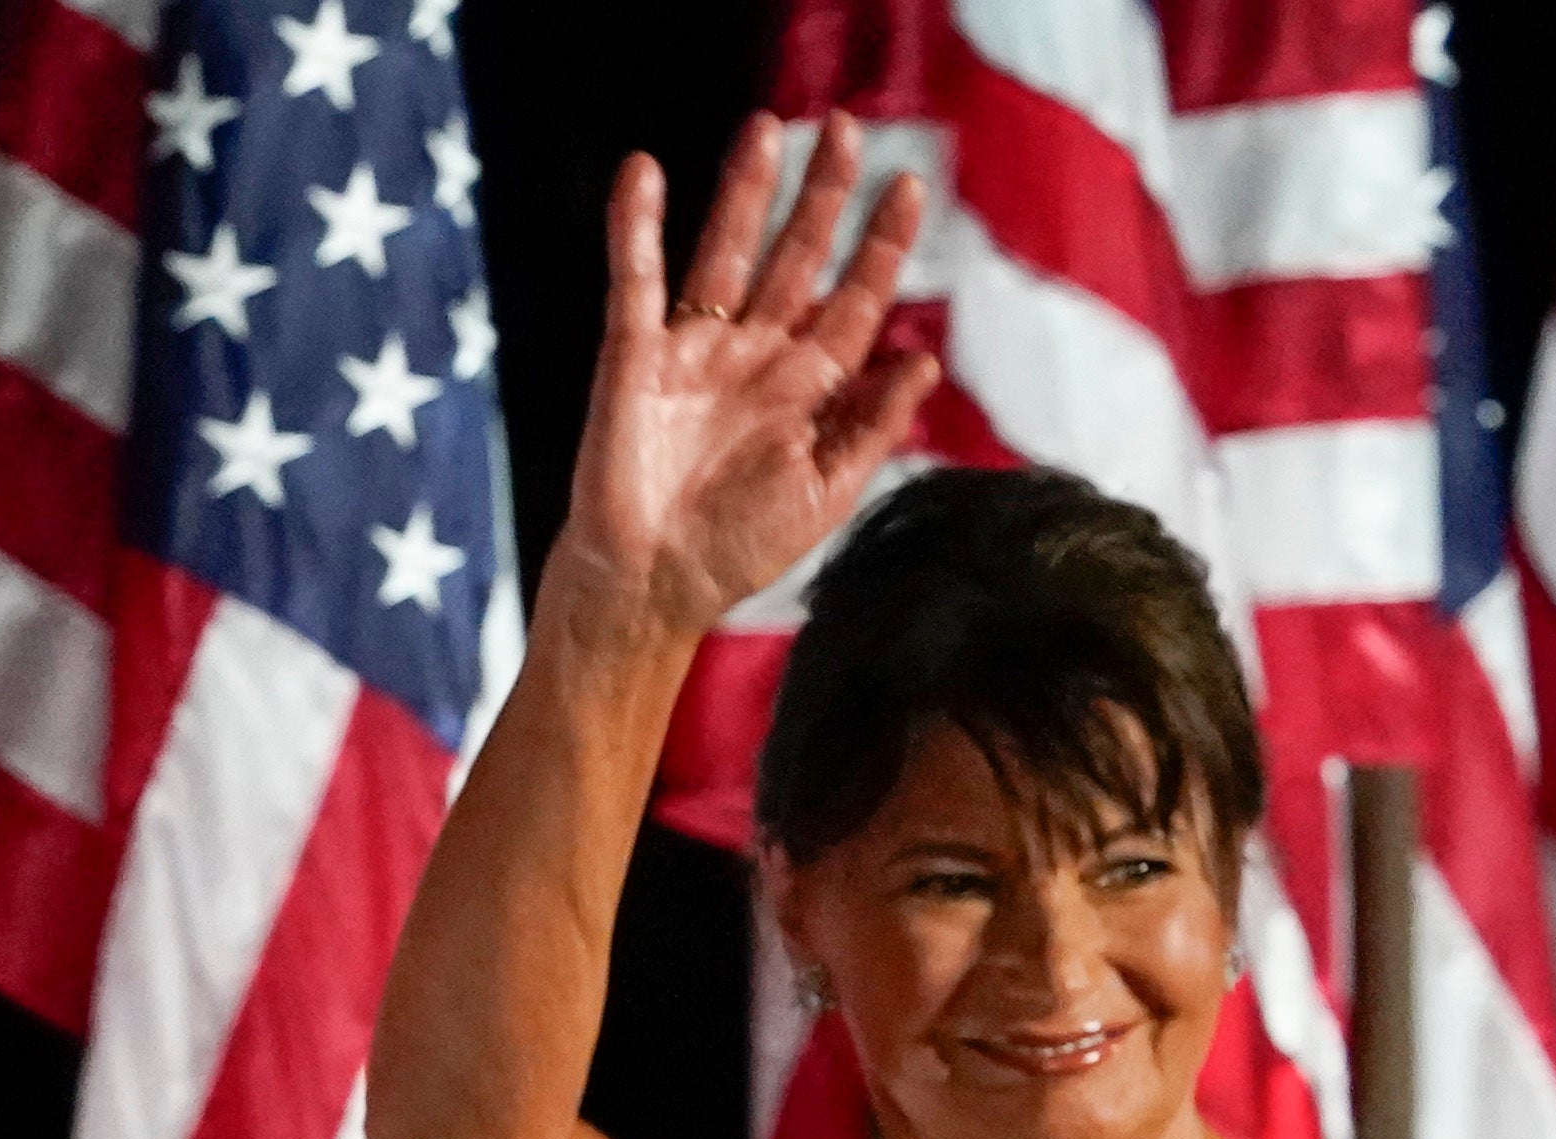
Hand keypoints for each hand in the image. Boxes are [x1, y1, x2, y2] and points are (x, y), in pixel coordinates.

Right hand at [553, 113, 936, 641]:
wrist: (647, 591)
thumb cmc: (735, 554)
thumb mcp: (826, 496)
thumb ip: (871, 427)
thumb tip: (922, 359)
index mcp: (804, 391)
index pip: (854, 302)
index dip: (881, 246)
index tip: (909, 187)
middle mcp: (753, 360)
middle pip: (795, 260)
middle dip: (821, 198)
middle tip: (844, 130)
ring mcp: (693, 355)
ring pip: (725, 255)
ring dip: (744, 194)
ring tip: (764, 130)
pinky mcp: (633, 361)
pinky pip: (637, 283)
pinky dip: (637, 229)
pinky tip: (644, 176)